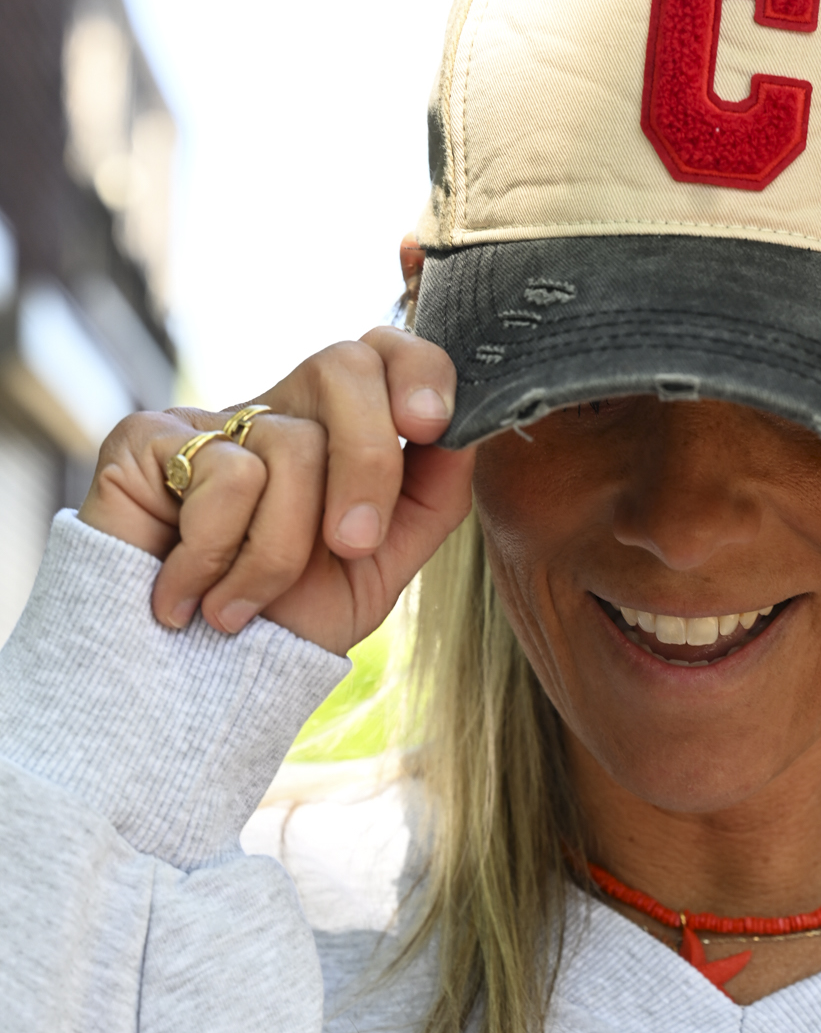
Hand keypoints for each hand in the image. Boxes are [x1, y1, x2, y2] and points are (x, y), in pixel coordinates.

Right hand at [78, 325, 472, 655]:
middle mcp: (275, 412)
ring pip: (292, 444)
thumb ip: (430, 498)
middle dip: (368, 464)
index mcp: (334, 431)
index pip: (382, 351)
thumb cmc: (285, 621)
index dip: (418, 369)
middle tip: (351, 545)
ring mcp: (208, 421)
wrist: (190, 681)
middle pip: (343, 365)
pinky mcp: (146, 438)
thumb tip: (462, 434)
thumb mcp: (380, 567)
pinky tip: (193, 589)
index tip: (431, 425)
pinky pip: (225, 475)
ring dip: (280, 551)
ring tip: (243, 603)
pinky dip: (217, 554)